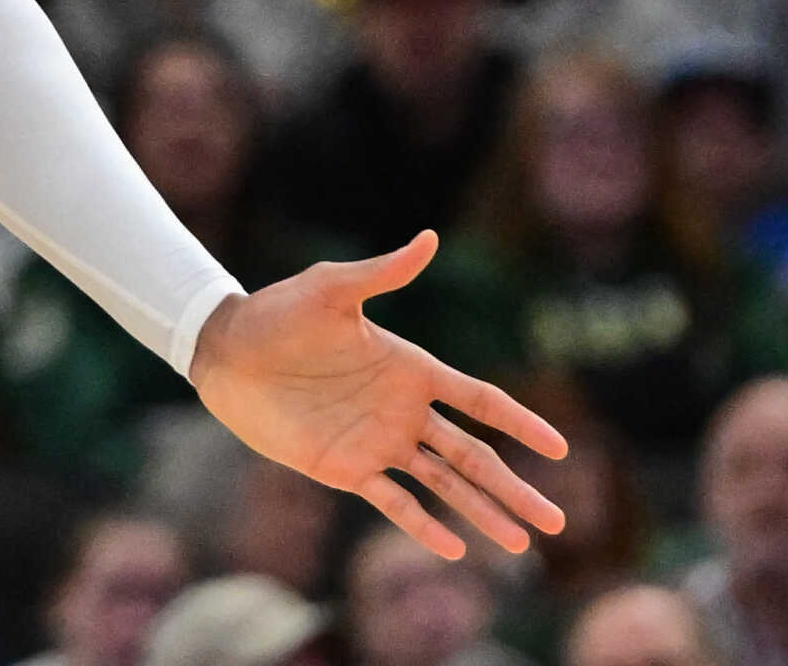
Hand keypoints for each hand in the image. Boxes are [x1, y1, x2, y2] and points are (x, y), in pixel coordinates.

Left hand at [188, 230, 568, 558]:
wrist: (225, 350)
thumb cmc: (277, 312)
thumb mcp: (332, 289)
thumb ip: (384, 273)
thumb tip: (429, 237)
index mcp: (410, 368)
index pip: (479, 400)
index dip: (519, 423)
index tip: (561, 448)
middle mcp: (402, 411)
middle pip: (474, 455)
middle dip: (515, 487)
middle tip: (558, 520)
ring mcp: (376, 442)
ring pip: (443, 485)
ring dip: (481, 514)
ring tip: (522, 545)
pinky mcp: (344, 467)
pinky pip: (392, 502)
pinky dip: (423, 526)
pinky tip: (455, 551)